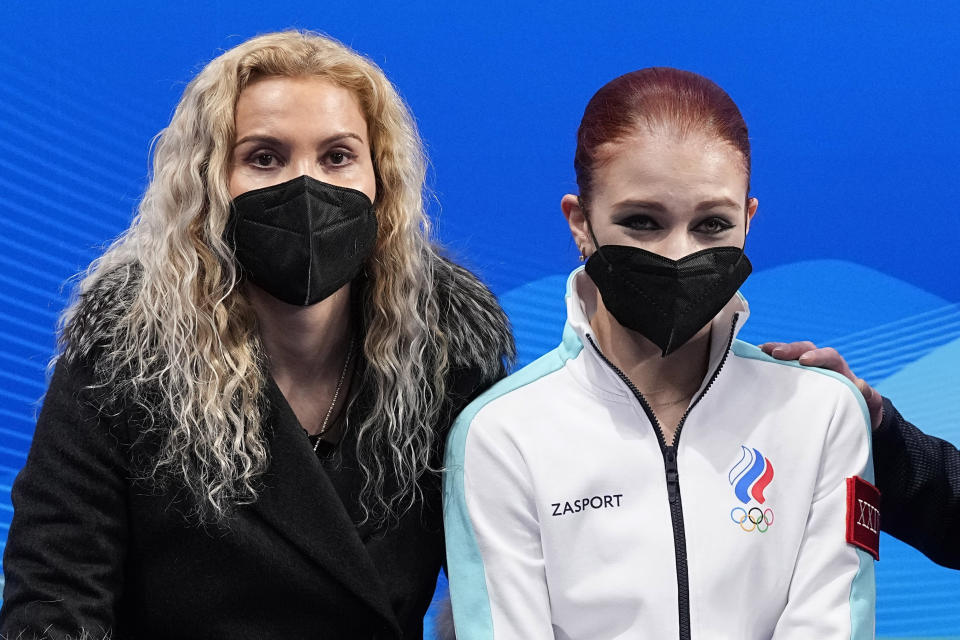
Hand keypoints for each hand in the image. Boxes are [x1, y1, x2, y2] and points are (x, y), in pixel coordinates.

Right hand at [760, 341, 883, 429]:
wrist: (854, 415)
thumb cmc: (861, 407)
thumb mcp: (868, 402)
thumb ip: (868, 394)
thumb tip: (860, 384)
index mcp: (839, 368)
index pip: (829, 355)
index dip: (817, 355)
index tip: (804, 360)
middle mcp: (820, 365)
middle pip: (805, 349)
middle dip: (790, 349)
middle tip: (774, 353)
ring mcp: (805, 371)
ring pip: (790, 356)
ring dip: (774, 352)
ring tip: (758, 351)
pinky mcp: (794, 379)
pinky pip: (781, 367)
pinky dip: (768, 363)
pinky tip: (753, 363)